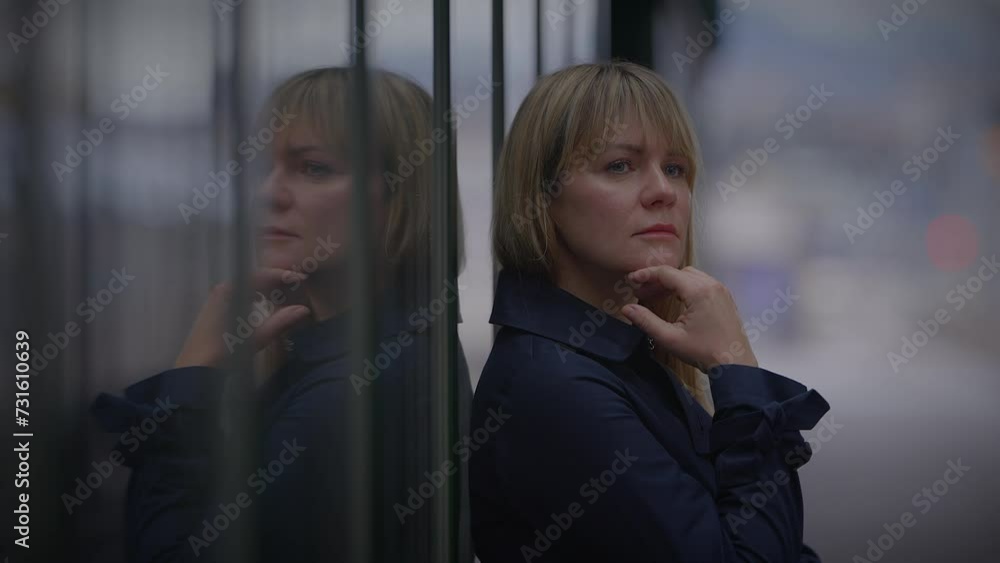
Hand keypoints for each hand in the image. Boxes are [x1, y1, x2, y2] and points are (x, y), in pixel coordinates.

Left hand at [174, 268, 312, 368]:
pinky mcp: (214, 311)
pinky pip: (240, 295)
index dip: (282, 275)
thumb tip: (304, 310)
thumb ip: (280, 322)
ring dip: (266, 289)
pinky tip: (262, 305)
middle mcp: (222, 290)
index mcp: (229, 290)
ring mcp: (216, 300)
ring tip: (284, 294)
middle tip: (296, 285)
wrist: (196, 369)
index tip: (300, 279)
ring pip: (246, 287)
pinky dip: (254, 297)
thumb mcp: (256, 337)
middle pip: (253, 278)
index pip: (260, 275)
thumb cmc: (224, 351)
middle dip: (276, 281)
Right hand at [620, 265, 757, 371]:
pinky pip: (702, 284)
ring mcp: (721, 290)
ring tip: (656, 296)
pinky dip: (686, 287)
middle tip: (641, 292)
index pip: (667, 273)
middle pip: (679, 272)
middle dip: (658, 279)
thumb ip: (646, 321)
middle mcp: (711, 285)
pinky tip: (676, 301)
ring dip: (672, 283)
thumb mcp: (670, 338)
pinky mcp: (725, 298)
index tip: (631, 280)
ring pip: (690, 277)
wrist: (735, 364)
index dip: (646, 274)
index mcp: (698, 291)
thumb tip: (627, 309)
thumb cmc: (704, 352)